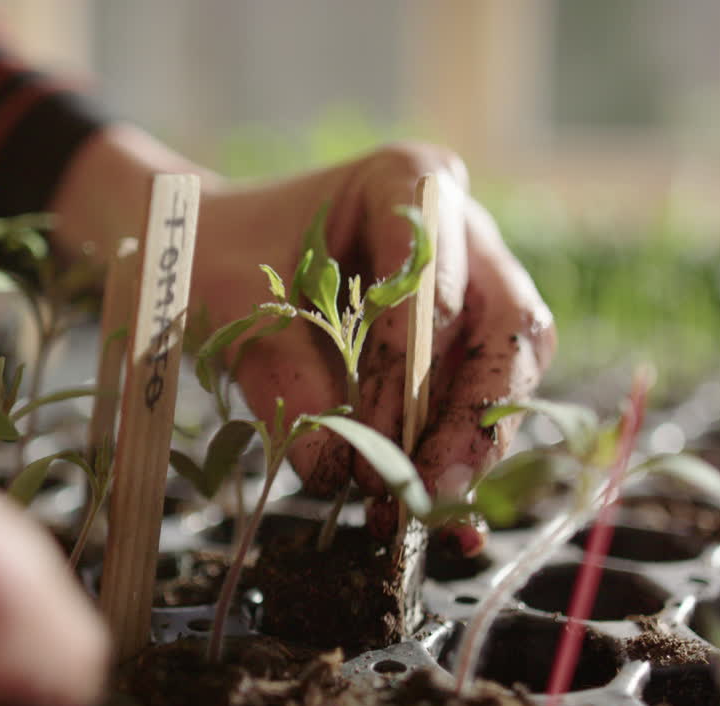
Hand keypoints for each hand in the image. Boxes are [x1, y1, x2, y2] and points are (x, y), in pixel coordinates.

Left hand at [53, 128, 555, 553]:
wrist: (210, 250)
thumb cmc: (219, 251)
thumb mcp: (233, 302)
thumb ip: (284, 376)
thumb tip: (335, 469)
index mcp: (408, 181)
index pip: (433, 283)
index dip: (408, 371)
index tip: (369, 440)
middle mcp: (459, 227)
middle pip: (507, 324)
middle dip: (473, 415)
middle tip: (431, 488)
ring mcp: (471, 281)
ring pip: (509, 367)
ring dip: (472, 444)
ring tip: (424, 509)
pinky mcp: (463, 338)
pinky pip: (483, 396)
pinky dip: (460, 452)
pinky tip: (438, 506)